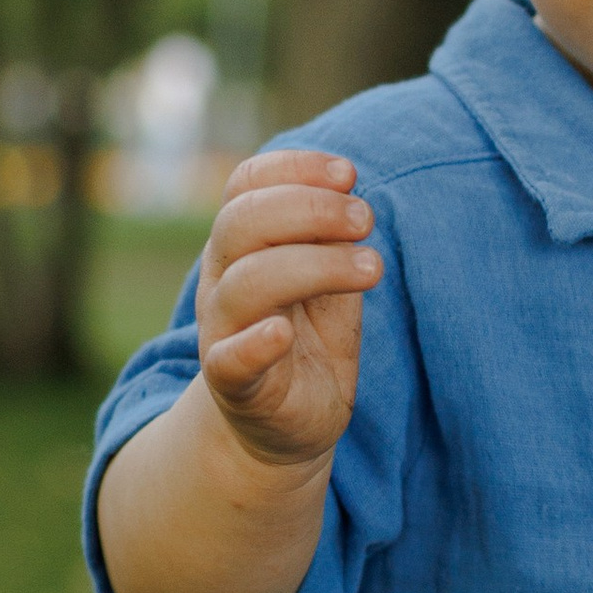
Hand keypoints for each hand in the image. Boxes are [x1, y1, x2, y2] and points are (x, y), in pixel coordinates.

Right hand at [195, 150, 383, 468]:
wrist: (287, 425)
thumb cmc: (311, 339)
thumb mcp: (327, 277)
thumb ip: (329, 238)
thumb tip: (349, 192)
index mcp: (242, 244)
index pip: (245, 184)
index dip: (294, 168)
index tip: (349, 174)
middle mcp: (223, 280)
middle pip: (242, 222)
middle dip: (310, 209)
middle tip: (365, 219)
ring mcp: (222, 331)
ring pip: (247, 283)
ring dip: (314, 266)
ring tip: (371, 268)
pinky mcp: (233, 384)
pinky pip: (230, 359)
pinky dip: (254, 343)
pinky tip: (283, 333)